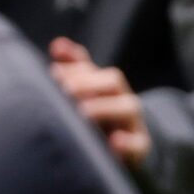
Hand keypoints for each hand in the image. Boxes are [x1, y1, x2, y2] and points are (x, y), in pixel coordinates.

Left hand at [49, 39, 148, 166]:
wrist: (127, 149)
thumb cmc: (99, 120)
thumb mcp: (86, 95)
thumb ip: (73, 70)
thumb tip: (57, 44)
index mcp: (103, 86)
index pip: (90, 69)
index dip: (75, 68)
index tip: (54, 73)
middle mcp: (120, 99)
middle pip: (112, 81)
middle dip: (88, 82)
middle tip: (65, 89)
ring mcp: (132, 123)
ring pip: (128, 107)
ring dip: (105, 108)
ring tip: (84, 112)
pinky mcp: (139, 147)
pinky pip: (138, 144)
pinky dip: (127, 143)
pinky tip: (115, 142)